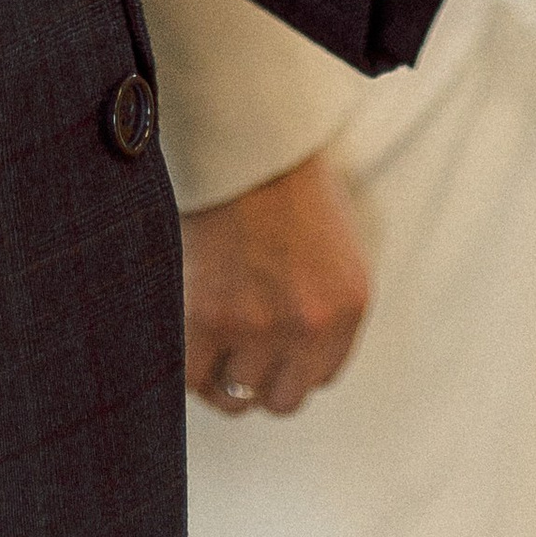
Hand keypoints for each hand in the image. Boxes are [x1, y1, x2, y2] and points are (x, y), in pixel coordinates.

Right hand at [182, 147, 371, 416]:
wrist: (242, 136)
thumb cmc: (283, 178)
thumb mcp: (333, 244)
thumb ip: (323, 306)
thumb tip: (290, 360)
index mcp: (349, 306)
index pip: (322, 378)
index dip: (290, 362)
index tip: (269, 342)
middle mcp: (310, 324)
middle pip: (282, 399)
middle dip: (259, 376)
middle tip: (236, 344)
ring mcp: (258, 324)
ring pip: (236, 396)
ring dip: (220, 373)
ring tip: (208, 336)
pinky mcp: (208, 317)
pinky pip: (192, 378)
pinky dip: (186, 365)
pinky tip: (186, 332)